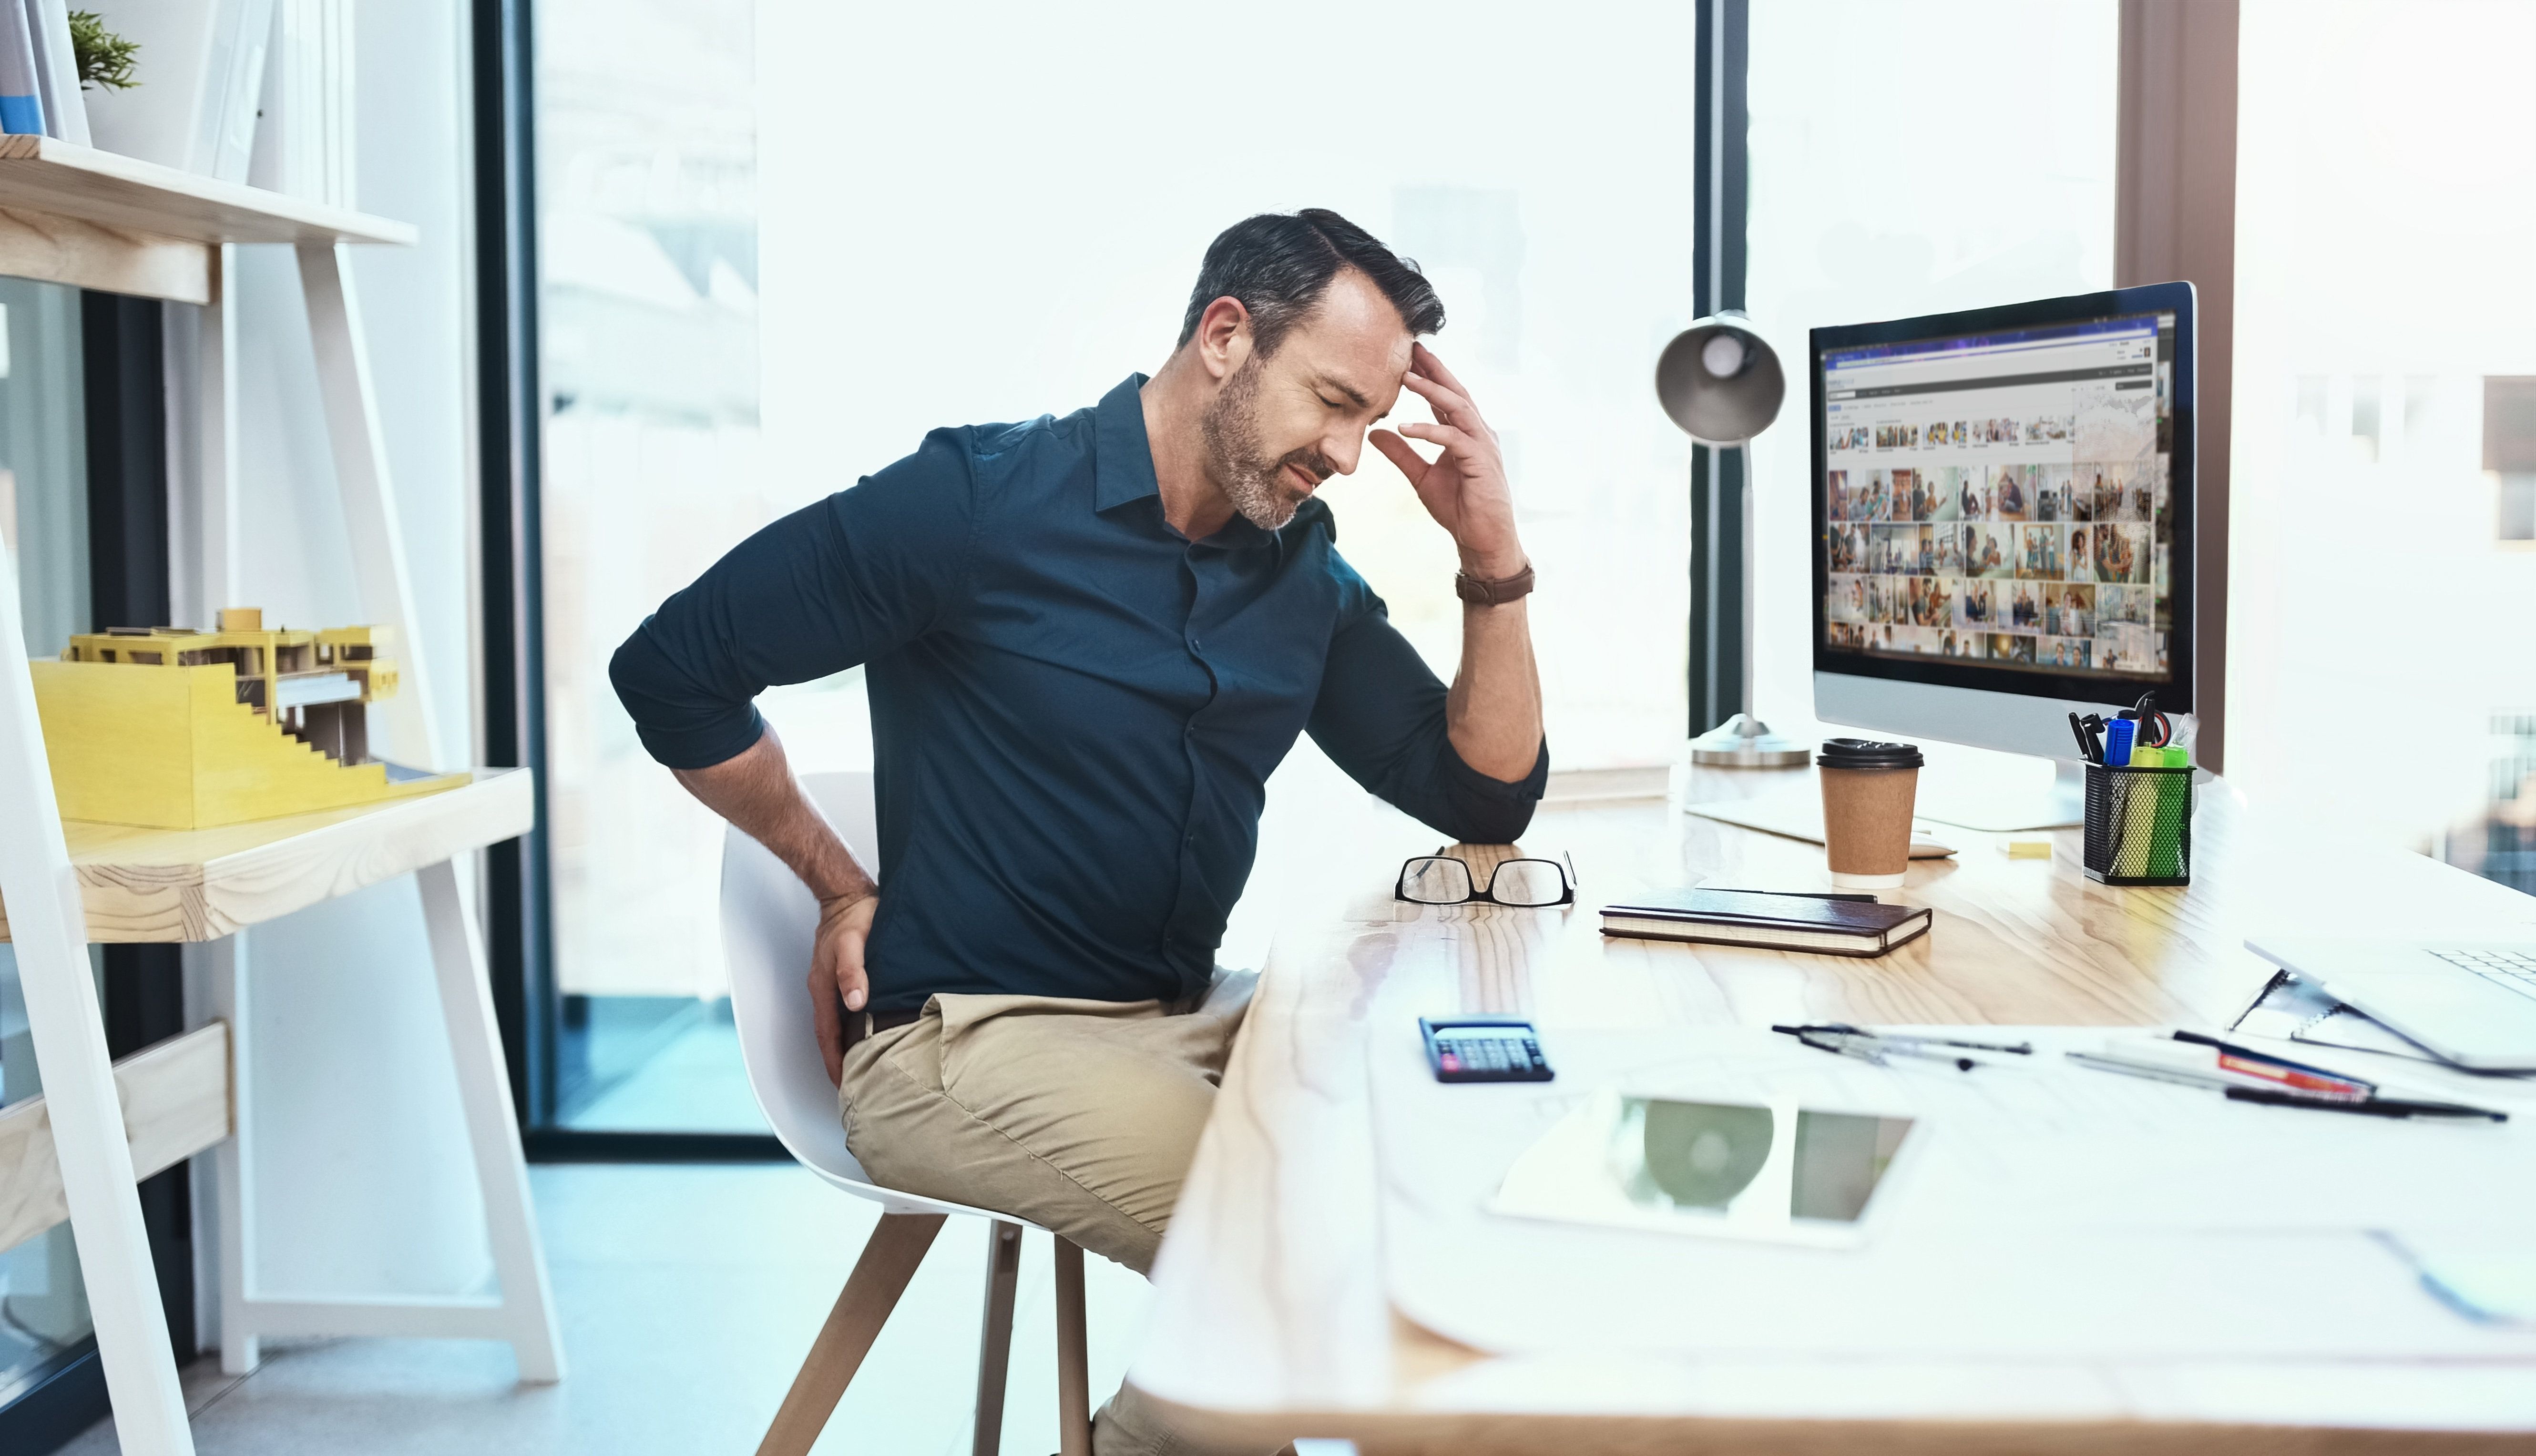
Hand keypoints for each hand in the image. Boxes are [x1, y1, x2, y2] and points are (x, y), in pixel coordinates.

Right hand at [808, 892, 878, 1085]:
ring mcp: (829, 982)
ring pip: (834, 1023)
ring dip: (842, 1046)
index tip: (841, 1083)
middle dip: (836, 1061)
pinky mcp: (840, 974)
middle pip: (827, 1034)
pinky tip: (862, 1031)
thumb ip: (854, 972)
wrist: (847, 893)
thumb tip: (856, 1002)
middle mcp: (823, 988)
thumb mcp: (855, 943)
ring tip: (857, 1066)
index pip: (826, 1034)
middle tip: (850, 1085)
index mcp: (823, 986)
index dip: (833, 1060)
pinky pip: (840, 1009)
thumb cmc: (855, 916)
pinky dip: (848, 1027)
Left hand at [1370, 343, 1525, 580]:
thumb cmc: (1459, 508)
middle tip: (1410, 348)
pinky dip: (1429, 430)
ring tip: (1404, 377)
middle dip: (1433, 369)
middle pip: (1455, 391)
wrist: (1482, 540)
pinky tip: (1405, 427)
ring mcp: (1483, 445)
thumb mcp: (1421, 477)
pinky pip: (1454, 438)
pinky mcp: (1482, 462)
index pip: (1446, 396)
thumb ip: (1401, 454)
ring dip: (1431, 391)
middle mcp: (1478, 433)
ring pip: (1457, 407)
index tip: (1406, 355)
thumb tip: (1375, 433)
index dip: (1428, 375)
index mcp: (1465, 433)